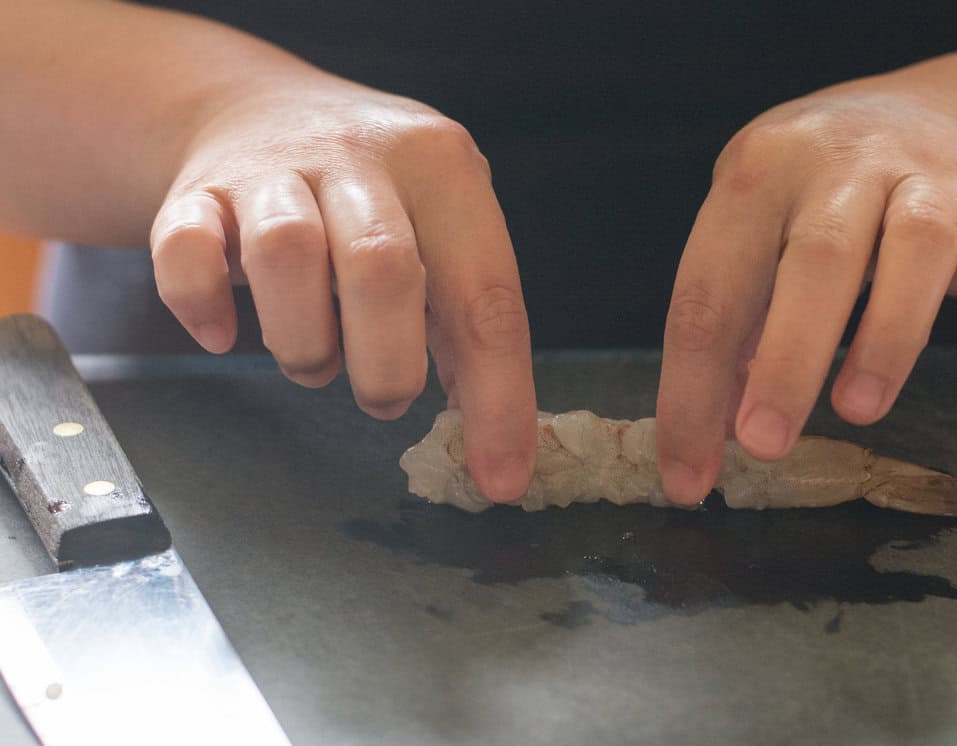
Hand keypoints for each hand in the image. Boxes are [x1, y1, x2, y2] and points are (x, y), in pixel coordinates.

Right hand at [148, 80, 535, 500]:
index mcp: (444, 167)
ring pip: (286, 255)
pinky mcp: (195, 191)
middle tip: (385, 400)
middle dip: (387, 366)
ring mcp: (273, 167)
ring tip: (316, 363)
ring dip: (304, 342)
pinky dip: (202, 307)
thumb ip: (469, 321)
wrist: (257, 109)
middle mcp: (362, 154)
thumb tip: (497, 442)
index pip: (486, 297)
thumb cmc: (373, 198)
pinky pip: (185, 252)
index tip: (499, 477)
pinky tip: (223, 334)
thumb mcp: (442, 231)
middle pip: (383, 269)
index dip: (498, 397)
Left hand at [656, 84, 956, 503]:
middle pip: (817, 259)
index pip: (711, 288)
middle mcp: (842, 165)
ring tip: (859, 410)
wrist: (934, 113)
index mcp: (759, 173)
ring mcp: (928, 179)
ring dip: (889, 333)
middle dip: (786, 359)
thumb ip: (735, 324)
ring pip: (918, 246)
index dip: (692, 389)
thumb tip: (708, 432)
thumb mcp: (756, 232)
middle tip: (765, 444)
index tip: (688, 476)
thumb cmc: (818, 198)